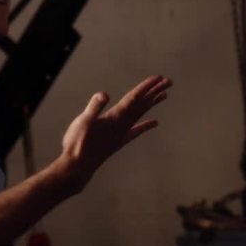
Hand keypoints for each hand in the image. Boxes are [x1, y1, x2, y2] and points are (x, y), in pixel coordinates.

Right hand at [56, 75, 171, 192]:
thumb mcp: (83, 122)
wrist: (77, 167)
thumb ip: (94, 107)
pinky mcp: (119, 141)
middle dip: (155, 92)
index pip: (134, 98)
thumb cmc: (78, 143)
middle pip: (142, 104)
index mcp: (116, 118)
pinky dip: (146, 125)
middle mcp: (123, 125)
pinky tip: (155, 123)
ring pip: (141, 114)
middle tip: (168, 81)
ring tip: (165, 94)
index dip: (146, 87)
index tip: (158, 78)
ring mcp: (122, 134)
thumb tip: (104, 95)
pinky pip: (137, 130)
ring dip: (152, 103)